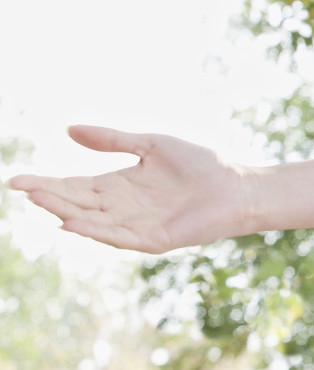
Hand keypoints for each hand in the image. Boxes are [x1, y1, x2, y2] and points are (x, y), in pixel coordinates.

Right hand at [5, 125, 253, 253]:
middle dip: (49, 197)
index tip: (16, 180)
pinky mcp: (153, 240)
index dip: (46, 183)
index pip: (74, 185)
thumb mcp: (150, 145)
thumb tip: (69, 130)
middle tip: (22, 188)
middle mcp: (121, 208)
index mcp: (118, 185)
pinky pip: (118, 237)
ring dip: (66, 212)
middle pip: (77, 203)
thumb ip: (112, 140)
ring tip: (41, 201)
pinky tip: (74, 223)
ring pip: (92, 221)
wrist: (236, 185)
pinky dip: (95, 231)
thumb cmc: (198, 164)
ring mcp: (135, 226)